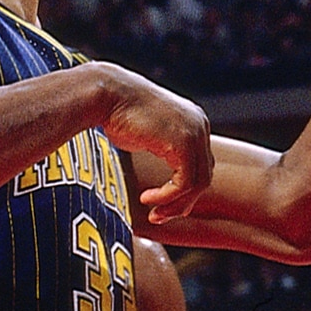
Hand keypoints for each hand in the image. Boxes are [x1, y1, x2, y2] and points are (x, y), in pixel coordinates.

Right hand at [100, 69, 215, 232]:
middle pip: (203, 176)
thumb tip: (165, 175)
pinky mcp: (184, 142)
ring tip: (153, 212)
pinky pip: (185, 183)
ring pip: (198, 183)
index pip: (200, 165)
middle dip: (182, 202)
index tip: (159, 204)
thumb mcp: (147, 133)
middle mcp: (200, 125)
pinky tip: (147, 198)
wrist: (106, 94)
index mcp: (194, 121)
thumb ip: (162, 148)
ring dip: (175, 204)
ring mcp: (195, 132)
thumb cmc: (117, 113)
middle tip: (158, 216)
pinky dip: (167, 196)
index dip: (183, 190)